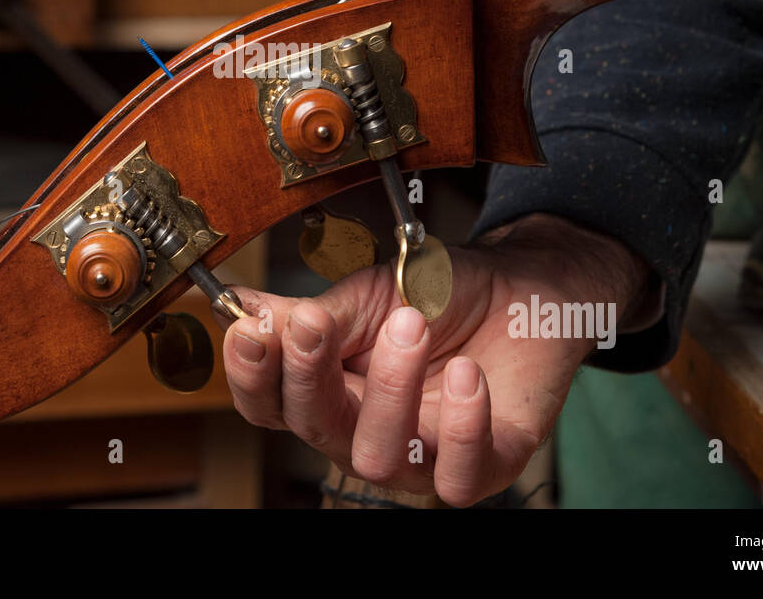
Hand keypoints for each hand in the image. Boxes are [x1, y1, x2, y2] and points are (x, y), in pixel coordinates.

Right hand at [219, 213, 655, 506]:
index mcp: (329, 391)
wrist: (525, 287)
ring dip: (389, 390)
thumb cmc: (442, 296)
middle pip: (314, 431)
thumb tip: (238, 308)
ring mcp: (421, 458)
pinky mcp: (482, 469)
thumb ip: (309, 314)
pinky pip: (455, 475)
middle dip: (310, 376)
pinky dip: (460, 425)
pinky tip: (466, 374)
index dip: (251, 376)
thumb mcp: (368, 294)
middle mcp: (365, 433)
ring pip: (377, 459)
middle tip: (317, 322)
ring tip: (411, 324)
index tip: (250, 331)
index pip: (269, 406)